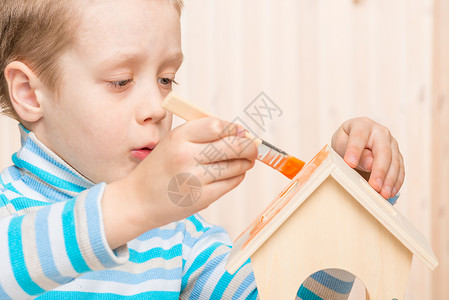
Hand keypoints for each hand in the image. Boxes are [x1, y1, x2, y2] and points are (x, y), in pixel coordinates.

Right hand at [103, 117, 257, 248]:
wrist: (139, 199)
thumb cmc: (161, 167)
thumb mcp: (174, 142)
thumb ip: (203, 135)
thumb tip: (242, 134)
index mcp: (179, 137)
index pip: (219, 126)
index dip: (235, 129)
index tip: (241, 133)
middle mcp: (186, 156)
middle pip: (234, 146)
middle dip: (250, 146)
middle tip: (253, 148)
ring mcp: (195, 179)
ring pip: (236, 165)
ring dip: (245, 162)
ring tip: (243, 161)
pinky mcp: (202, 198)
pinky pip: (232, 182)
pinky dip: (238, 176)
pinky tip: (232, 174)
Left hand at [331, 117, 404, 199]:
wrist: (353, 141)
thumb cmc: (344, 142)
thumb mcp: (341, 144)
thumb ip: (352, 151)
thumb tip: (371, 163)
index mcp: (363, 125)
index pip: (359, 136)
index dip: (355, 150)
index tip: (350, 163)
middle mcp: (381, 133)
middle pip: (383, 151)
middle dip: (380, 171)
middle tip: (374, 186)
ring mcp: (392, 144)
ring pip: (395, 162)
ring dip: (390, 180)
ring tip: (383, 194)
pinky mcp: (397, 156)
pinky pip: (400, 170)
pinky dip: (396, 183)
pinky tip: (390, 193)